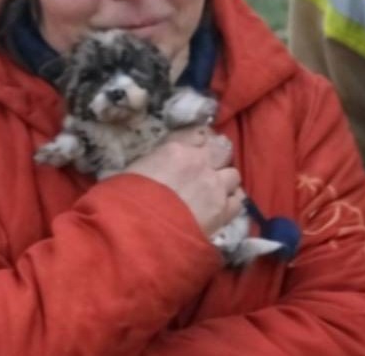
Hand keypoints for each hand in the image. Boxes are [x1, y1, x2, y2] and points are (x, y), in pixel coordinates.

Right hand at [122, 126, 242, 235]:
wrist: (139, 232)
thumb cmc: (126, 199)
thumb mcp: (136, 169)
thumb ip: (156, 161)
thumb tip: (160, 165)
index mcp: (176, 149)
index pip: (199, 133)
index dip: (200, 141)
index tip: (196, 148)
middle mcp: (200, 163)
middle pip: (223, 149)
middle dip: (218, 156)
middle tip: (209, 168)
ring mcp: (215, 186)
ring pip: (233, 175)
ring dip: (225, 181)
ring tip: (214, 191)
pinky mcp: (223, 211)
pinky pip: (238, 201)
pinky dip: (231, 201)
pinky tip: (221, 206)